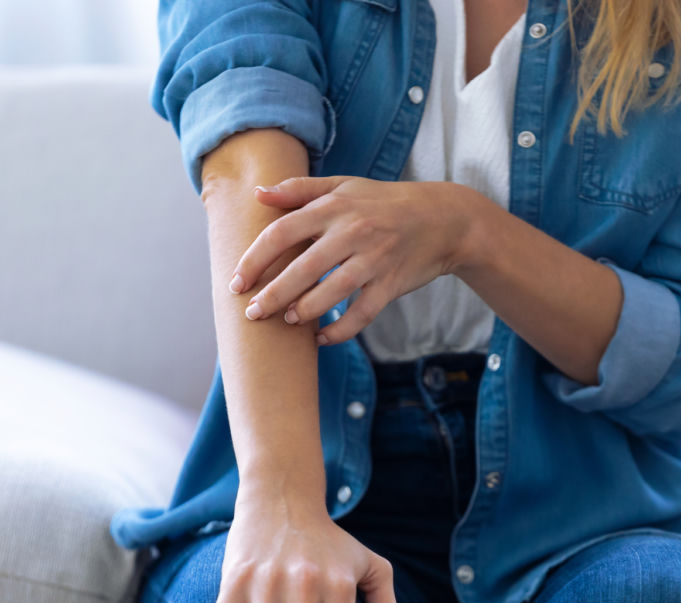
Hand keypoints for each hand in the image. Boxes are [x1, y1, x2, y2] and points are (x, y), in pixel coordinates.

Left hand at [228, 176, 474, 344]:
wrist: (443, 220)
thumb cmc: (385, 202)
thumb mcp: (345, 186)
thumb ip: (301, 190)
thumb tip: (258, 195)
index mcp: (334, 206)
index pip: (283, 232)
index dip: (255, 259)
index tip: (237, 282)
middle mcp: (353, 232)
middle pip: (302, 268)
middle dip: (272, 294)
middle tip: (252, 314)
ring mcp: (374, 259)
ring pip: (332, 292)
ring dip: (304, 312)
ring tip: (287, 321)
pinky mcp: (391, 284)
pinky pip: (362, 314)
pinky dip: (340, 330)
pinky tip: (321, 338)